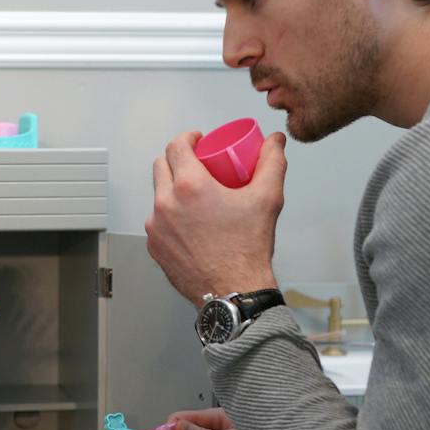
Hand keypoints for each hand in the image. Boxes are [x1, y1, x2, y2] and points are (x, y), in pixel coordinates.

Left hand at [145, 130, 286, 304]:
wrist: (233, 291)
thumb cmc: (246, 250)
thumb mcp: (267, 199)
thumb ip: (272, 163)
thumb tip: (274, 141)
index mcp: (189, 187)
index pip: (176, 147)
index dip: (187, 138)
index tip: (197, 141)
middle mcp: (166, 204)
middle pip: (161, 166)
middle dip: (177, 160)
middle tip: (196, 165)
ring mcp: (156, 227)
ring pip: (157, 195)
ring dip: (171, 188)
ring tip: (193, 195)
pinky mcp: (154, 246)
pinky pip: (157, 221)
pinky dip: (169, 215)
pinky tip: (186, 220)